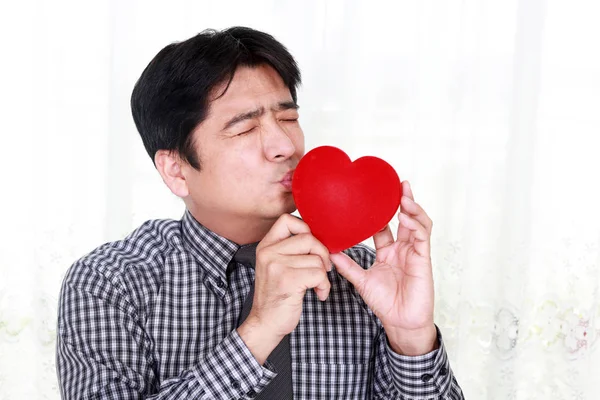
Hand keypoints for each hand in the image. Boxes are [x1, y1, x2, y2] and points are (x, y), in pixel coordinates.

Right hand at [237, 214, 330, 363]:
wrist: (265, 324)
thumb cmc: (276, 296)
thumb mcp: (276, 266)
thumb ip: (289, 249)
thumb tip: (318, 236)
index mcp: (266, 246)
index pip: (287, 220)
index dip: (305, 229)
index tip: (311, 248)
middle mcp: (268, 253)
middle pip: (308, 238)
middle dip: (322, 254)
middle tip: (322, 269)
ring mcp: (276, 266)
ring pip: (316, 259)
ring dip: (323, 275)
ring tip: (316, 286)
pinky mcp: (287, 281)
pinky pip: (319, 274)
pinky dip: (324, 286)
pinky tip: (318, 294)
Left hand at [330, 181, 436, 355]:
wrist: (400, 322)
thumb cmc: (384, 303)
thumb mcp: (361, 280)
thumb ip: (347, 266)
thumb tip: (327, 252)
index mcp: (388, 252)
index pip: (384, 226)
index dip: (380, 211)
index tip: (371, 196)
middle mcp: (402, 249)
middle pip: (405, 218)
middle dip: (402, 200)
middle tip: (397, 183)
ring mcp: (414, 252)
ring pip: (418, 223)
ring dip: (412, 207)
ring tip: (403, 194)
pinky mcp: (424, 259)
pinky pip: (423, 236)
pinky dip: (416, 224)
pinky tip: (406, 216)